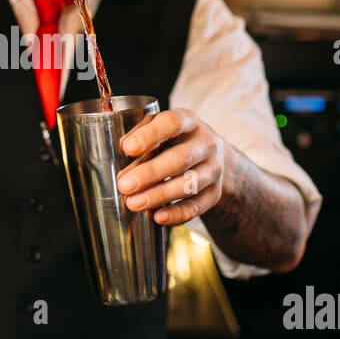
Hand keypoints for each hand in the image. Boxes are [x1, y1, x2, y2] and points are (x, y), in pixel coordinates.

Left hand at [116, 109, 230, 225]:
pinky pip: (197, 206)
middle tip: (124, 185)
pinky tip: (158, 217)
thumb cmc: (175, 140)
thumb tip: (124, 148)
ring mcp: (213, 169)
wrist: (210, 156)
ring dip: (159, 195)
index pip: (173, 123)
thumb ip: (141, 135)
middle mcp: (206, 143)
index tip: (128, 149)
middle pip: (181, 158)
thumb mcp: (160, 129)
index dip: (150, 135)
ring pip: (189, 184)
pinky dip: (177, 213)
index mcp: (189, 122)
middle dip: (150, 173)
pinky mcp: (214, 193)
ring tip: (134, 203)